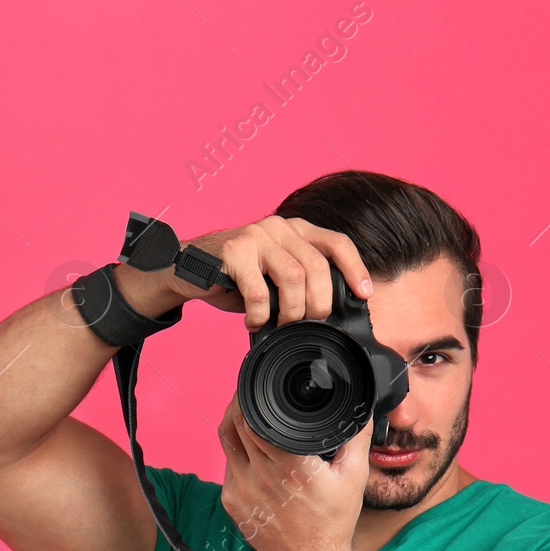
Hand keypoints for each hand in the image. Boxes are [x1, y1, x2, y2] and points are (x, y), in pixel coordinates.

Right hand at [165, 215, 374, 330]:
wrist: (185, 268)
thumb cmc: (233, 276)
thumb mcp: (273, 274)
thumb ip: (299, 280)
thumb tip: (330, 310)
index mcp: (294, 229)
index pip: (336, 243)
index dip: (356, 269)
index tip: (364, 294)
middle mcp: (278, 226)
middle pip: (317, 267)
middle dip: (319, 303)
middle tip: (309, 322)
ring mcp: (255, 236)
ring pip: (293, 278)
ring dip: (291, 311)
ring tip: (280, 324)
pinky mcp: (233, 252)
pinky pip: (259, 292)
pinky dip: (260, 315)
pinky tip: (254, 321)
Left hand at [217, 394, 372, 550]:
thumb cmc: (332, 522)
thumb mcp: (353, 476)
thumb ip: (356, 437)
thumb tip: (363, 408)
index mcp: (288, 465)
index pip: (252, 419)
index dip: (249, 398)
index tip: (255, 386)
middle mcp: (259, 475)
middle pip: (233, 425)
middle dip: (239, 405)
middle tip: (250, 394)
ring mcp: (240, 489)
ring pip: (227, 444)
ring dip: (234, 426)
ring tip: (247, 415)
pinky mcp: (230, 501)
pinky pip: (228, 466)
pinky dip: (237, 453)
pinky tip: (251, 450)